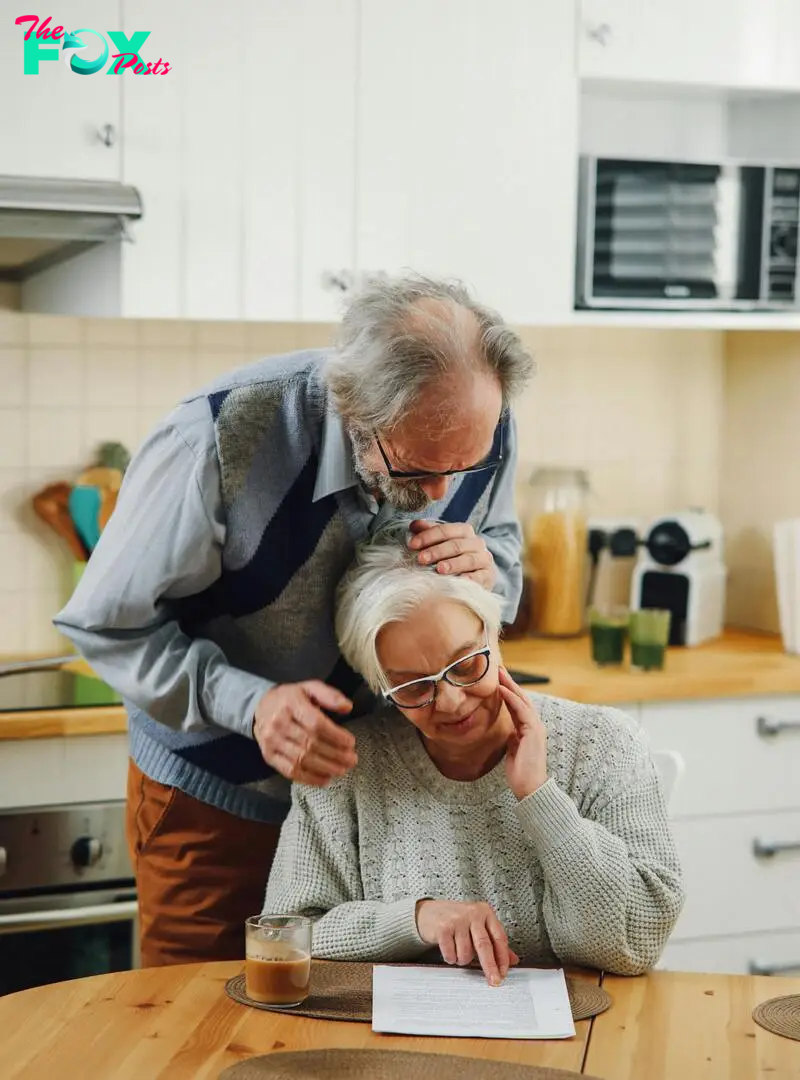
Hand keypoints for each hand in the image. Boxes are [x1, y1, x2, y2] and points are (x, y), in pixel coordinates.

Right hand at [253, 681, 356, 786]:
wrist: (262, 706)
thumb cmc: (291, 698)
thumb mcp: (310, 688)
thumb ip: (330, 695)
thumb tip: (347, 707)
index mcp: (291, 704)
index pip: (315, 723)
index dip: (335, 735)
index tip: (350, 742)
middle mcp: (279, 723)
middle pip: (310, 744)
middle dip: (335, 754)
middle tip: (352, 759)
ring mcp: (271, 741)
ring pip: (301, 759)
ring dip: (325, 768)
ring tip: (342, 769)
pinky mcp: (268, 756)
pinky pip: (290, 771)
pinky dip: (309, 778)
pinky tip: (325, 779)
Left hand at [408, 520, 496, 589]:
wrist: (476, 576)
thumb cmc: (453, 557)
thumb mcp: (441, 543)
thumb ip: (428, 532)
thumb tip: (413, 525)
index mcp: (464, 531)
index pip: (446, 530)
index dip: (428, 536)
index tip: (412, 544)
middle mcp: (477, 543)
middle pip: (456, 544)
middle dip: (437, 551)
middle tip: (420, 559)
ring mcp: (484, 560)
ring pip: (469, 559)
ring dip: (453, 564)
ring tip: (439, 569)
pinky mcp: (488, 576)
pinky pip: (480, 577)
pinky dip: (470, 579)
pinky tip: (460, 581)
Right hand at [415, 899, 519, 985]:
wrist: (428, 912)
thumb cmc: (457, 920)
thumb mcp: (478, 926)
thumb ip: (495, 941)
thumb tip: (512, 959)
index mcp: (485, 912)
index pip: (499, 937)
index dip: (503, 958)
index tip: (503, 972)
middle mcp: (473, 914)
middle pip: (485, 946)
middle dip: (490, 967)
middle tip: (494, 981)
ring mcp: (457, 920)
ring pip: (466, 953)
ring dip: (463, 960)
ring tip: (459, 950)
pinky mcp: (443, 928)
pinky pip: (451, 954)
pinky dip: (451, 958)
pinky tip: (449, 948)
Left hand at [499, 668, 547, 799]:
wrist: (530, 788)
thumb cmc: (520, 772)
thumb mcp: (513, 749)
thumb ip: (512, 737)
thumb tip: (508, 731)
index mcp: (529, 729)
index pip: (518, 705)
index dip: (508, 692)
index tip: (498, 680)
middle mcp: (535, 725)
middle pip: (521, 698)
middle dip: (510, 683)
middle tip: (498, 668)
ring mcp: (536, 727)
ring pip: (522, 700)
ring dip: (510, 685)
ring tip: (499, 673)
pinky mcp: (533, 731)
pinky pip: (521, 710)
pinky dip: (511, 698)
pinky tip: (502, 689)